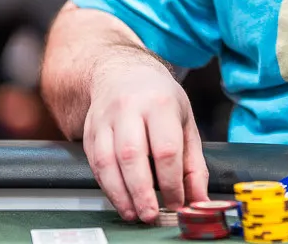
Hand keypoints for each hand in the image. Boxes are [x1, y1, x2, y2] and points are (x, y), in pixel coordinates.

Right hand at [83, 58, 208, 223]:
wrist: (122, 73)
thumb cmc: (158, 98)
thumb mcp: (184, 122)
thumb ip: (193, 163)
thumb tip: (198, 199)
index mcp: (160, 103)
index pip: (165, 148)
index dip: (171, 181)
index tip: (176, 202)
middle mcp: (129, 109)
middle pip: (133, 155)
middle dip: (142, 191)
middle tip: (152, 214)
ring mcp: (105, 119)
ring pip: (107, 162)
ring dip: (121, 194)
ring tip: (135, 214)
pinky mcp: (89, 132)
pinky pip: (95, 164)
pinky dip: (107, 187)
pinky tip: (120, 200)